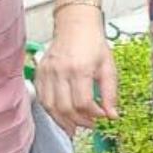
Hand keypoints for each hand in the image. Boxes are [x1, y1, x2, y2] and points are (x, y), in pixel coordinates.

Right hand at [35, 14, 117, 131]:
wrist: (75, 26)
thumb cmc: (93, 44)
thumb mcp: (109, 67)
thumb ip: (110, 93)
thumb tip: (112, 115)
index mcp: (80, 69)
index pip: (83, 102)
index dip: (93, 115)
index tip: (102, 117)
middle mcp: (60, 71)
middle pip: (65, 108)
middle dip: (79, 121)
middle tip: (90, 125)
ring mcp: (47, 72)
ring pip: (51, 107)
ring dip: (63, 121)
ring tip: (75, 126)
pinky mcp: (39, 73)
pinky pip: (42, 99)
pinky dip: (52, 111)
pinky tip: (62, 116)